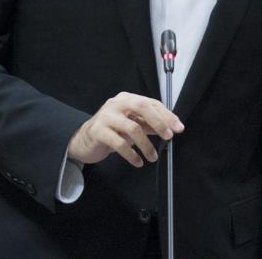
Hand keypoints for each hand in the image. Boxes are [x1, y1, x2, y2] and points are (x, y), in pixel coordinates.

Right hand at [66, 92, 182, 167]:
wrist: (83, 140)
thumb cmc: (111, 130)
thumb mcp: (131, 125)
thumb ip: (148, 124)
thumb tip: (170, 128)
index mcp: (126, 99)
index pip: (150, 103)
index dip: (166, 115)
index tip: (178, 128)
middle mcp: (116, 104)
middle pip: (142, 107)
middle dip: (159, 122)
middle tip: (169, 136)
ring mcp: (106, 116)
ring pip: (132, 128)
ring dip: (146, 145)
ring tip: (152, 157)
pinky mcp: (98, 131)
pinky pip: (119, 143)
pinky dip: (131, 154)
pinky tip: (138, 162)